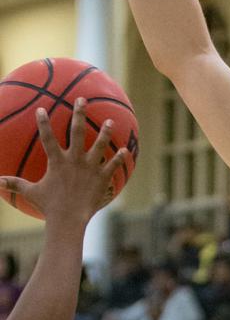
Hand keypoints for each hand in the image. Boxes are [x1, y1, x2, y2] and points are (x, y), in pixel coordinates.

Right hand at [0, 100, 127, 225]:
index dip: (43, 122)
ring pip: (100, 144)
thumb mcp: (31, 192)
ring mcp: (90, 168)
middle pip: (77, 131)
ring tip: (111, 120)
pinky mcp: (103, 178)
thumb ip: (15, 184)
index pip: (47, 137)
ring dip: (105, 131)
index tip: (42, 109)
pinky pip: (113, 165)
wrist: (69, 220)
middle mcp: (75, 160)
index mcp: (57, 162)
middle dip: (79, 113)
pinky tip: (125, 149)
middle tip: (82, 99)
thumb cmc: (49, 207)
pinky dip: (119, 157)